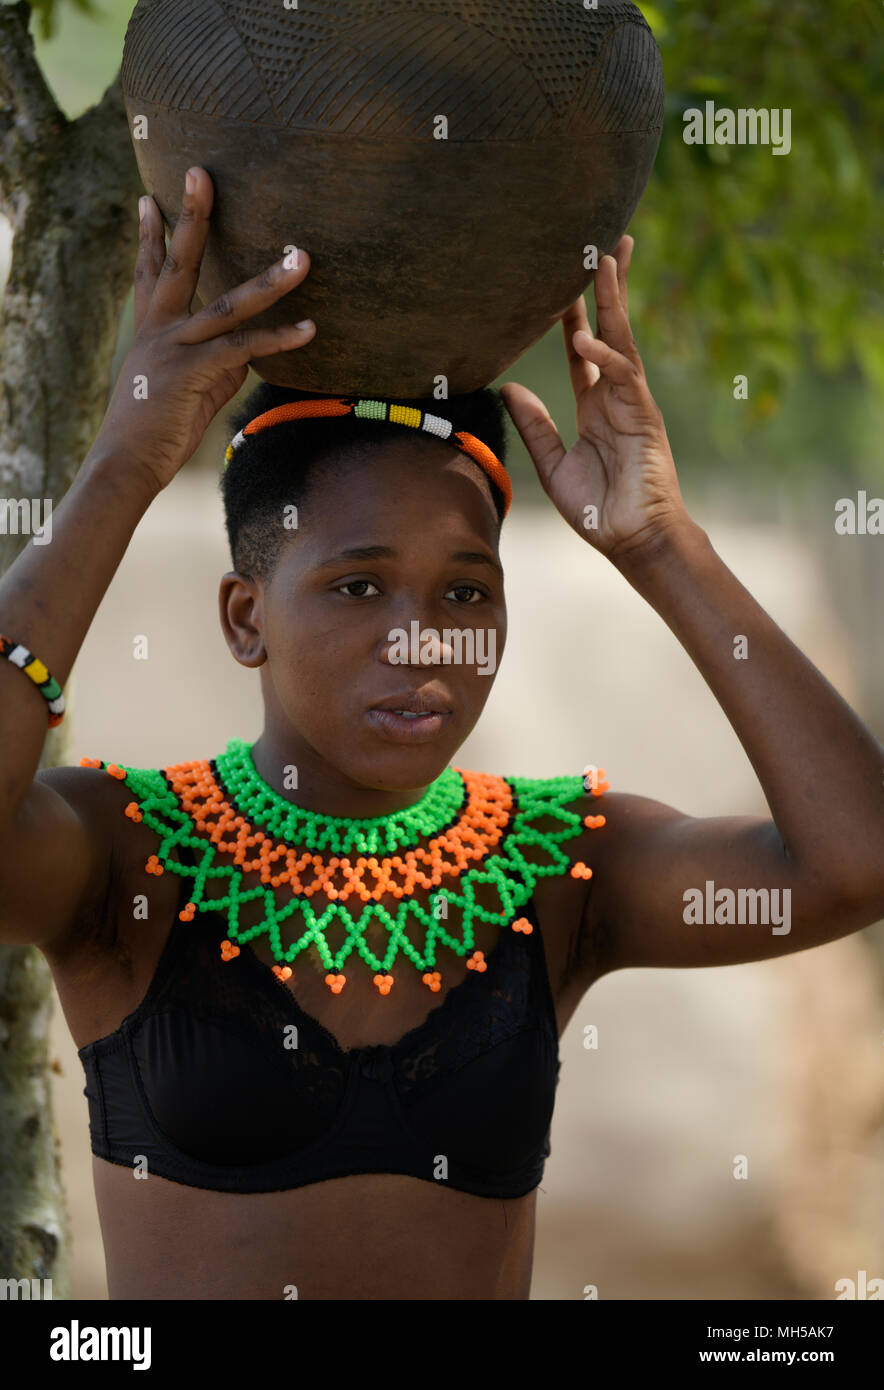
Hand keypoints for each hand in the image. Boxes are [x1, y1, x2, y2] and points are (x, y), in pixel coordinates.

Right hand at [94, 166, 314, 492]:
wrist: (127, 462)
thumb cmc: (155, 428)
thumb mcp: (186, 387)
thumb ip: (217, 362)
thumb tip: (249, 353)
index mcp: (151, 328)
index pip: (149, 270)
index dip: (150, 233)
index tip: (149, 196)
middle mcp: (160, 328)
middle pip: (178, 261)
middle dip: (192, 215)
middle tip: (200, 171)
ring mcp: (176, 347)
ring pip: (229, 303)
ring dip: (270, 280)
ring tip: (302, 256)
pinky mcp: (194, 372)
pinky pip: (245, 348)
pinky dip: (281, 338)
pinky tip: (311, 329)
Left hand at [500, 237, 690, 564]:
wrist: (631, 542)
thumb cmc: (598, 511)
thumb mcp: (553, 465)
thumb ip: (535, 427)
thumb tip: (510, 389)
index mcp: (596, 406)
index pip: (582, 348)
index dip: (572, 315)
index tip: (562, 282)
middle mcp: (616, 397)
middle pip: (611, 329)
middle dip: (609, 288)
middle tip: (605, 243)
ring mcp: (633, 404)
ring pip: (623, 339)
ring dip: (615, 300)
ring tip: (606, 260)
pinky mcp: (644, 417)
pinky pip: (624, 377)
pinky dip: (605, 355)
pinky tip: (584, 339)